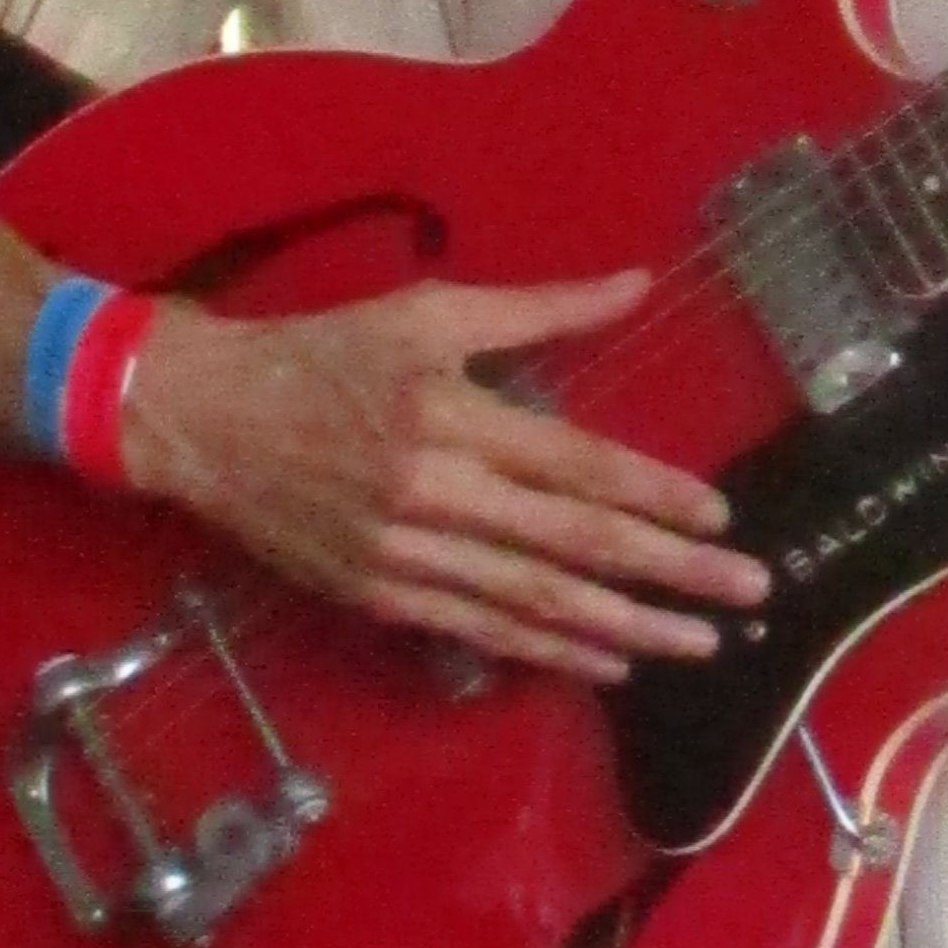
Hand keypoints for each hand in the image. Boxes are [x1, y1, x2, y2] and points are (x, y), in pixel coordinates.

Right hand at [117, 269, 756, 683]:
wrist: (200, 418)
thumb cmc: (322, 352)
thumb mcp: (427, 310)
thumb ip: (540, 309)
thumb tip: (638, 284)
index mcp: (451, 414)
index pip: (577, 466)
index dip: (653, 495)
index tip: (719, 517)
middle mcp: (435, 492)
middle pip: (573, 544)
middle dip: (669, 573)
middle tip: (746, 594)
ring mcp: (405, 556)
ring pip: (534, 603)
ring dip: (625, 628)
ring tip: (696, 643)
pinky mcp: (379, 596)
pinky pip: (481, 631)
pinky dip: (549, 652)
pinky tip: (607, 663)